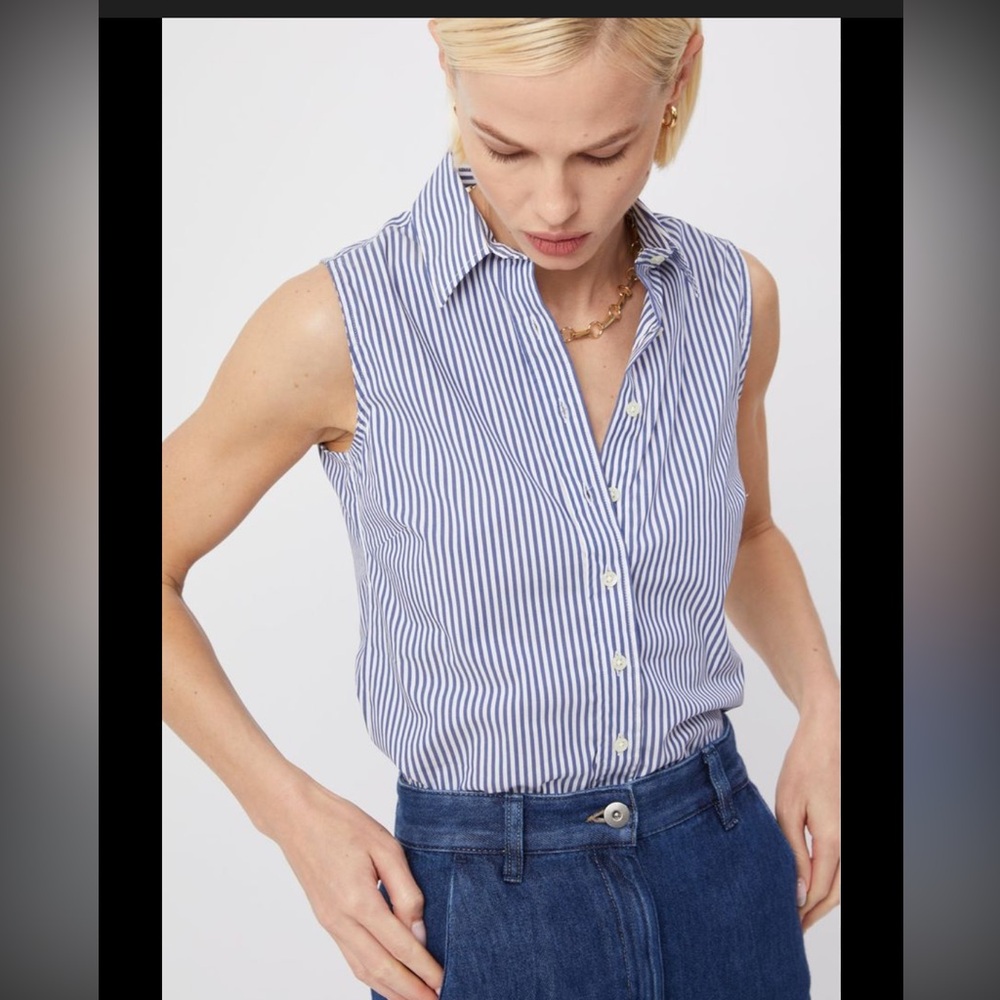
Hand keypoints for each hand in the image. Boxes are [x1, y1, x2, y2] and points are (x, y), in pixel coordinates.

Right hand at [264, 774, 442, 999]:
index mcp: (359, 900)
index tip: (444, 982)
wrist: (296, 818)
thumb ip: (405, 890)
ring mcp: (330, 924)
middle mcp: (341, 920)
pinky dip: (370, 977)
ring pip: (363, 970)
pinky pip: (350, 958)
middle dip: (410, 990)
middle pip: (381, 969)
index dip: (424, 968)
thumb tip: (419, 931)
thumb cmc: (343, 823)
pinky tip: (385, 981)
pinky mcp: (325, 921)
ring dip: (391, 990)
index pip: (400, 946)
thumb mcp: (385, 846)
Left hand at [774, 709, 840, 930]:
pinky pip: (843, 865)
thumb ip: (792, 852)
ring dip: (822, 900)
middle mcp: (849, 841)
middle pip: (836, 893)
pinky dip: (829, 881)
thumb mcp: (787, 807)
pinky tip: (810, 885)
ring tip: (798, 912)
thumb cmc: (804, 766)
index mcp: (833, 838)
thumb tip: (798, 892)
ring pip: (843, 882)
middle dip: (813, 913)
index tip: (785, 924)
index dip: (802, 911)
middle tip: (791, 928)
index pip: (820, 889)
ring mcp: (852, 834)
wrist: (827, 737)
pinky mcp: (849, 828)